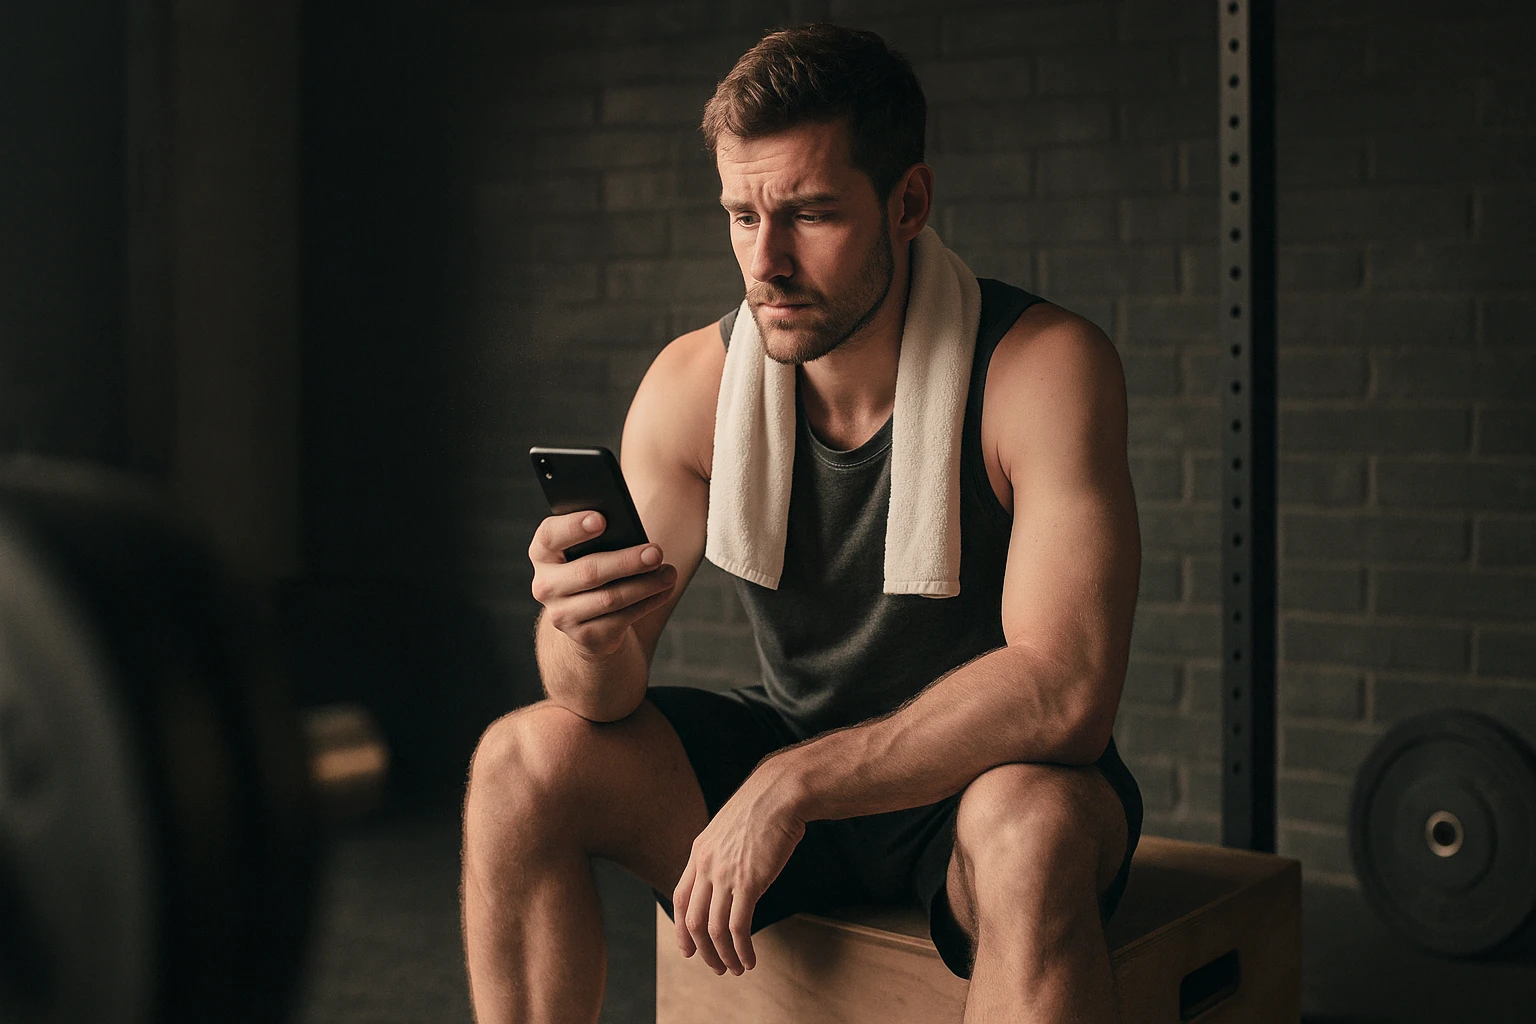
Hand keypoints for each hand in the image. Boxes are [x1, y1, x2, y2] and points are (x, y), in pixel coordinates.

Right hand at [529, 510, 676, 657]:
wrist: (586, 615)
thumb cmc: (594, 564)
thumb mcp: (590, 547)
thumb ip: (603, 537)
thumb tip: (636, 536)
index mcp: (543, 553)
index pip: (551, 535)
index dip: (574, 526)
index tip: (602, 519)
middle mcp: (545, 585)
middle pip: (589, 572)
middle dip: (626, 562)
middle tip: (656, 553)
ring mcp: (562, 615)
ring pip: (609, 599)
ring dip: (645, 585)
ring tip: (669, 573)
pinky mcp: (584, 637)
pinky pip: (620, 620)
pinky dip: (647, 603)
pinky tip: (664, 590)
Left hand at [672, 764, 805, 975]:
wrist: (780, 793)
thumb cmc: (763, 807)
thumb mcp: (729, 828)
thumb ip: (722, 852)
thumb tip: (727, 875)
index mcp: (699, 852)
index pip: (680, 899)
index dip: (681, 929)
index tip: (689, 949)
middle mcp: (706, 866)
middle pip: (693, 921)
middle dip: (702, 951)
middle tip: (716, 966)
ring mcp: (725, 875)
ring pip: (714, 930)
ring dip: (724, 956)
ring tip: (736, 968)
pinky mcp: (749, 882)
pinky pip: (738, 927)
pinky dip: (742, 949)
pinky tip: (750, 959)